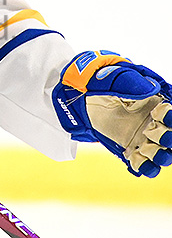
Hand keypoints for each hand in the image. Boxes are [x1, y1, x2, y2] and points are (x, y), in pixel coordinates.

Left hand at [53, 50, 171, 176]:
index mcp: (156, 103)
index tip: (158, 112)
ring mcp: (142, 138)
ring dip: (159, 156)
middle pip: (170, 138)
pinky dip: (143, 167)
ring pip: (161, 155)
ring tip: (145, 149)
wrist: (83, 94)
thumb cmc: (104, 82)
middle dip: (166, 137)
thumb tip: (152, 90)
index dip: (169, 116)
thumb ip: (134, 84)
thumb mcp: (118, 79)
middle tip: (150, 131)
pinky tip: (134, 160)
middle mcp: (154, 123)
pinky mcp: (129, 150)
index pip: (171, 115)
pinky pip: (142, 165)